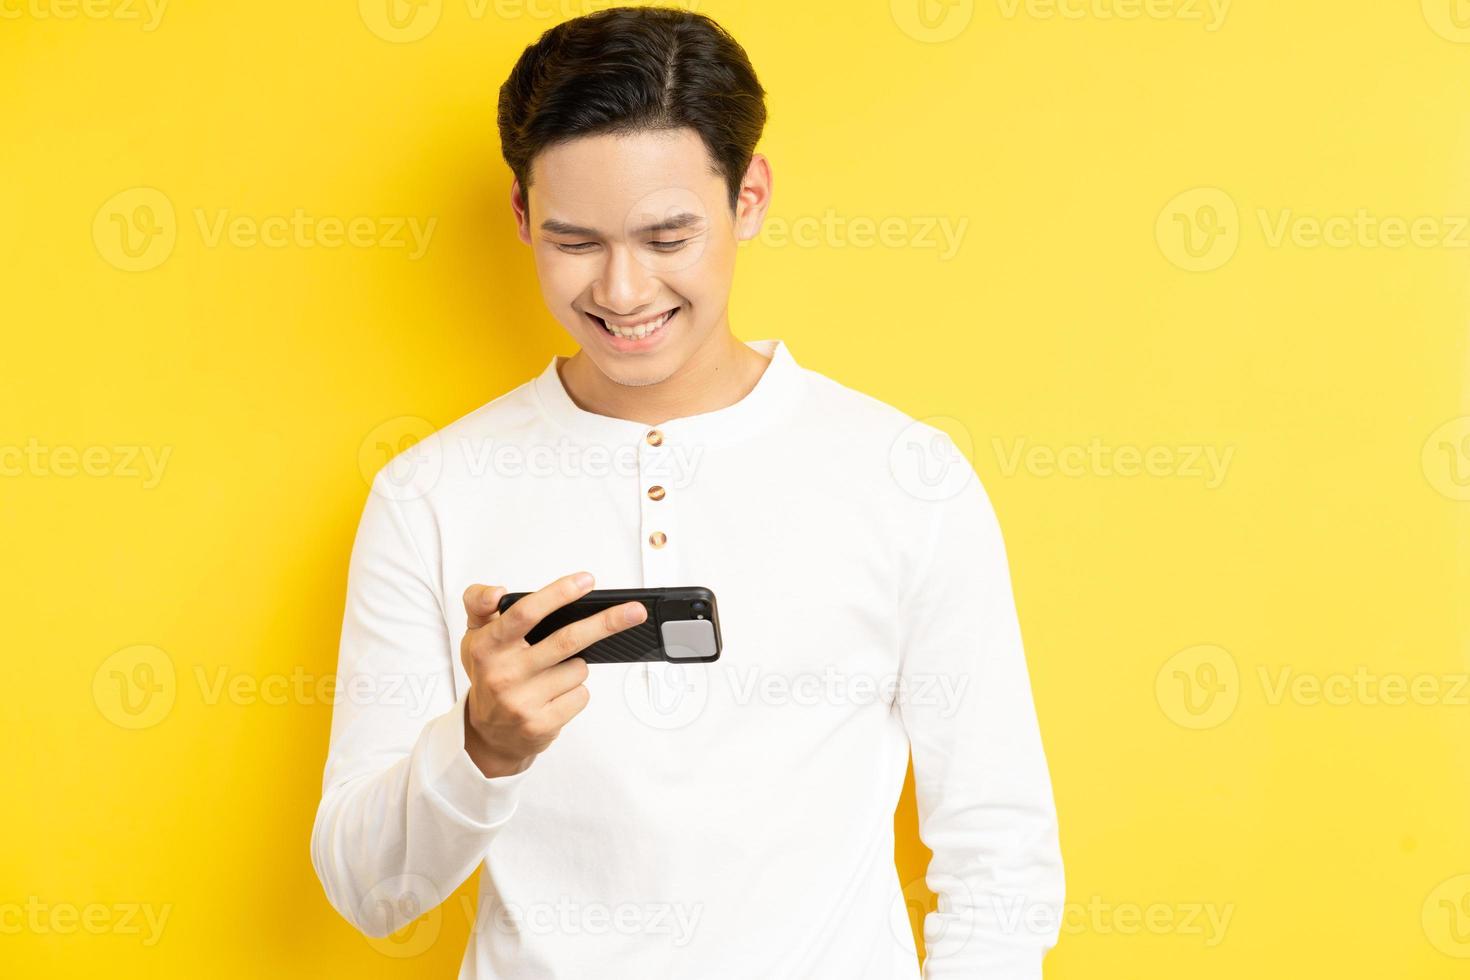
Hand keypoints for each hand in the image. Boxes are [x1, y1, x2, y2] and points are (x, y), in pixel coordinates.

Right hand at [458, 572, 646, 777]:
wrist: (489, 733)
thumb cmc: (489, 674)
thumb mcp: (474, 636)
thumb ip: (479, 604)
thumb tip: (496, 591)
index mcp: (487, 646)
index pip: (525, 613)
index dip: (558, 594)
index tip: (587, 581)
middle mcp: (503, 673)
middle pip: (567, 640)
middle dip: (606, 623)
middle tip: (634, 611)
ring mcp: (522, 702)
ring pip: (579, 669)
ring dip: (577, 665)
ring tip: (552, 673)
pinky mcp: (541, 724)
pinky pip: (581, 695)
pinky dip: (576, 691)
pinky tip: (555, 695)